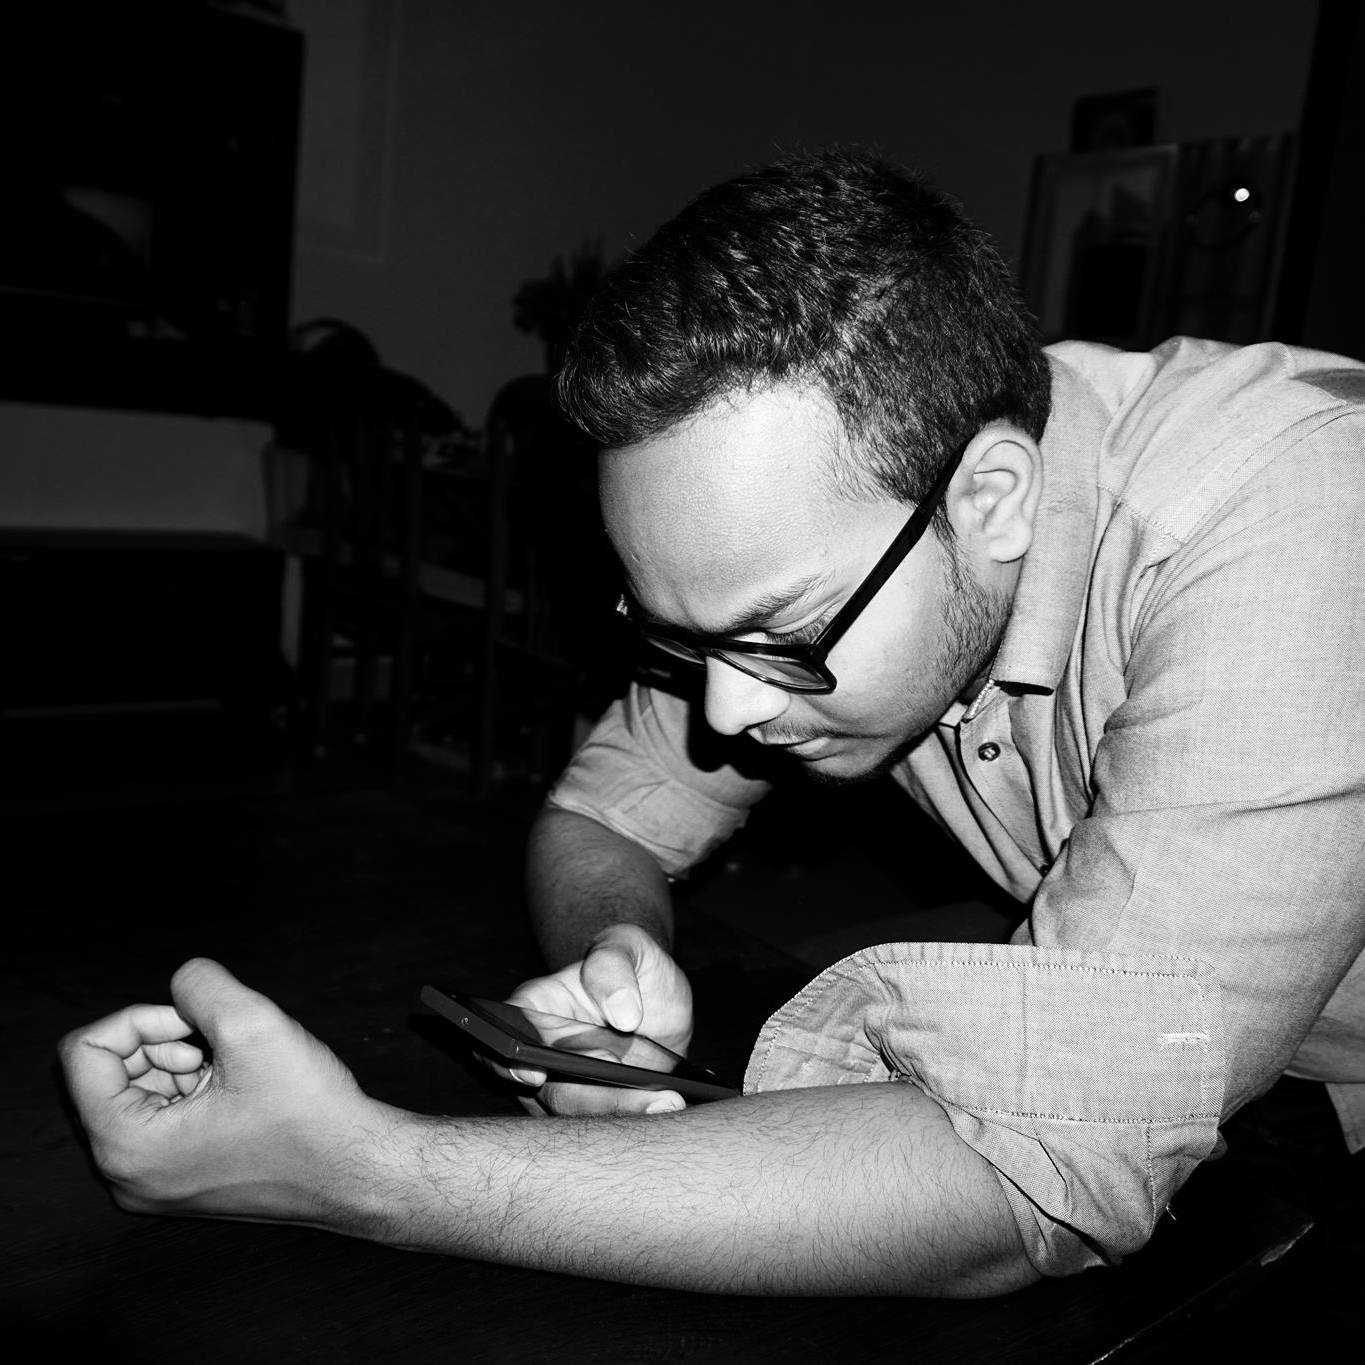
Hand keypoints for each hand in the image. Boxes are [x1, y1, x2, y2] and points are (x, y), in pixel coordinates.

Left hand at [59, 958, 387, 1228]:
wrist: (356, 1170)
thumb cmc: (309, 1112)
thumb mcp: (253, 1025)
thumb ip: (200, 986)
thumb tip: (183, 981)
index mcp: (126, 1146)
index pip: (83, 1052)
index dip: (140, 1018)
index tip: (198, 1023)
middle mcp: (126, 1174)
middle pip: (107, 1071)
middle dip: (163, 1039)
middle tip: (222, 1042)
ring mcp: (153, 1181)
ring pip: (138, 1089)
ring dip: (182, 1059)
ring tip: (236, 1065)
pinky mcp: (181, 1179)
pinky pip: (162, 1115)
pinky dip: (195, 1085)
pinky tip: (242, 1086)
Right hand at [506, 924, 692, 1116]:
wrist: (658, 996)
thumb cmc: (632, 964)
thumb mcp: (628, 945)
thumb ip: (615, 965)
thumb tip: (622, 1013)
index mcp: (537, 1008)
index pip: (507, 1034)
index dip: (510, 1058)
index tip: (536, 1073)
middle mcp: (545, 1054)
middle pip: (552, 1090)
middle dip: (598, 1102)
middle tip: (653, 1099)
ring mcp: (572, 1086)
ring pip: (581, 1118)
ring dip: (624, 1118)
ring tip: (671, 1103)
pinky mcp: (603, 1108)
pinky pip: (609, 1128)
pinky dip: (637, 1126)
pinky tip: (673, 1111)